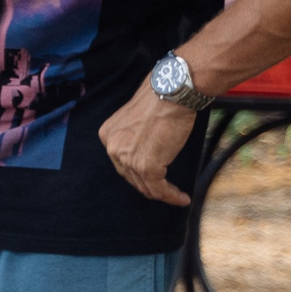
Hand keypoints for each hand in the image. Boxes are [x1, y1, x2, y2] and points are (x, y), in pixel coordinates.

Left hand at [99, 84, 196, 204]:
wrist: (171, 93)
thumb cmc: (161, 98)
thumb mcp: (138, 117)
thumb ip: (136, 133)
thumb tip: (148, 146)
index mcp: (108, 135)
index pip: (122, 161)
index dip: (137, 172)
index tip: (153, 176)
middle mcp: (113, 147)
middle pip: (130, 175)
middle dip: (149, 185)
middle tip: (165, 190)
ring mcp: (128, 158)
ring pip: (144, 185)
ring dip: (161, 193)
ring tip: (176, 197)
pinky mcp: (146, 166)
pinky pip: (158, 188)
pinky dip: (171, 196)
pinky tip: (182, 198)